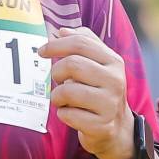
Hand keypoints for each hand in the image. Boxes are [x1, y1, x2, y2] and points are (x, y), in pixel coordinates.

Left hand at [43, 27, 136, 158]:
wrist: (117, 128)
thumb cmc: (100, 91)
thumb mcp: (99, 65)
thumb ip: (83, 44)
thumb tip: (61, 31)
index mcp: (114, 61)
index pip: (81, 43)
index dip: (56, 45)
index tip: (41, 52)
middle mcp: (115, 81)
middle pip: (72, 64)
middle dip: (56, 72)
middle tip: (57, 80)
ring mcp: (109, 104)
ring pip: (67, 91)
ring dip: (57, 96)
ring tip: (63, 100)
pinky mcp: (101, 126)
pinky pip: (68, 115)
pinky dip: (63, 114)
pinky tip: (72, 115)